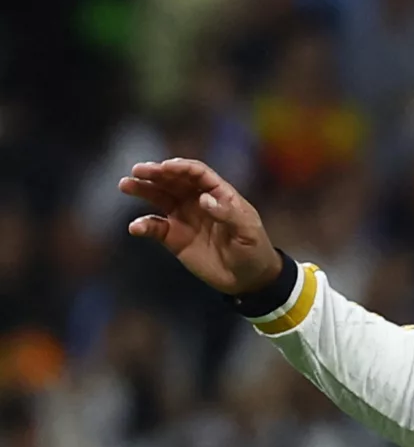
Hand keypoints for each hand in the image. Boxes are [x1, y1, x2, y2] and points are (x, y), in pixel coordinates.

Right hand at [121, 159, 284, 297]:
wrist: (248, 279)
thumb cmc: (254, 250)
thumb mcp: (247, 231)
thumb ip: (227, 214)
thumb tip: (203, 199)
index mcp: (220, 193)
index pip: (197, 173)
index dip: (181, 167)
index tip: (164, 167)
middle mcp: (198, 200)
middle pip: (174, 180)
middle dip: (156, 173)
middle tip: (137, 171)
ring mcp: (184, 217)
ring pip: (159, 197)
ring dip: (142, 190)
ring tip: (126, 185)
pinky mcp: (174, 237)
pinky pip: (154, 227)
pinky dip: (143, 225)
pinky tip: (136, 227)